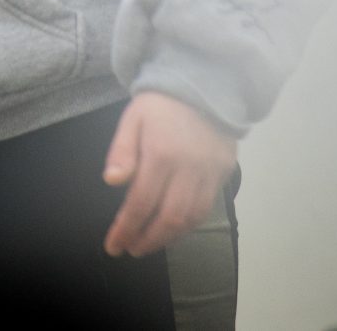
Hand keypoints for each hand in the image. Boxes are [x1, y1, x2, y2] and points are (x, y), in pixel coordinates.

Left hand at [101, 91, 237, 256]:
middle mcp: (189, 168)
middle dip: (149, 239)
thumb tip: (112, 182)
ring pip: (192, 218)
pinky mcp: (225, 174)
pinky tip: (173, 229)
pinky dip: (189, 225)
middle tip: (131, 250)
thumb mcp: (132, 119)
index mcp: (161, 153)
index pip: (141, 201)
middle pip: (170, 217)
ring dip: (169, 237)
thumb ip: (122, 151)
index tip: (113, 246)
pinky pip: (207, 208)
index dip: (126, 228)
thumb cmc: (159, 105)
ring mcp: (210, 173)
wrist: (204, 86)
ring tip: (148, 244)